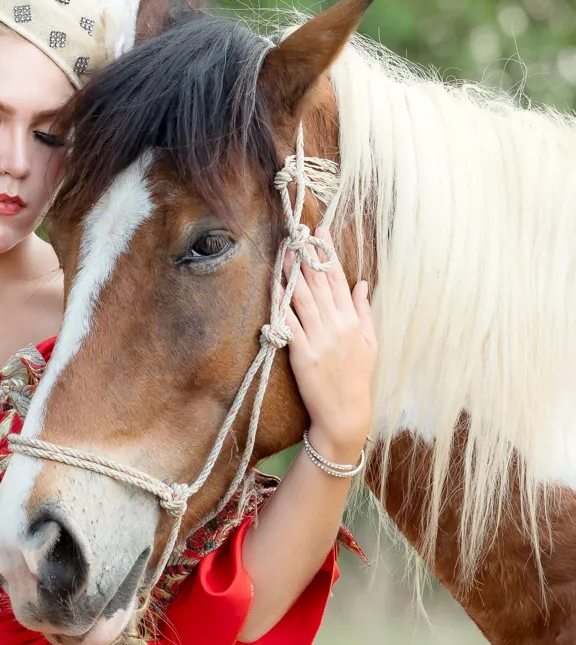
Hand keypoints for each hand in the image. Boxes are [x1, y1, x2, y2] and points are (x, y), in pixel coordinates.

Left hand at [284, 226, 377, 464]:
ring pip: (303, 299)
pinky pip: (289, 324)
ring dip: (292, 274)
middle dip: (307, 256)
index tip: (320, 232)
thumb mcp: (369, 342)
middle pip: (319, 284)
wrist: (346, 412)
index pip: (338, 279)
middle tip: (296, 234)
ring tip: (284, 253)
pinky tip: (274, 289)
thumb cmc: (357, 378)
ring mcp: (319, 338)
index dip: (328, 253)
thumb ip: (364, 310)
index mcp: (353, 320)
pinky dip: (281, 305)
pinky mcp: (302, 353)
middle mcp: (337, 325)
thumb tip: (362, 284)